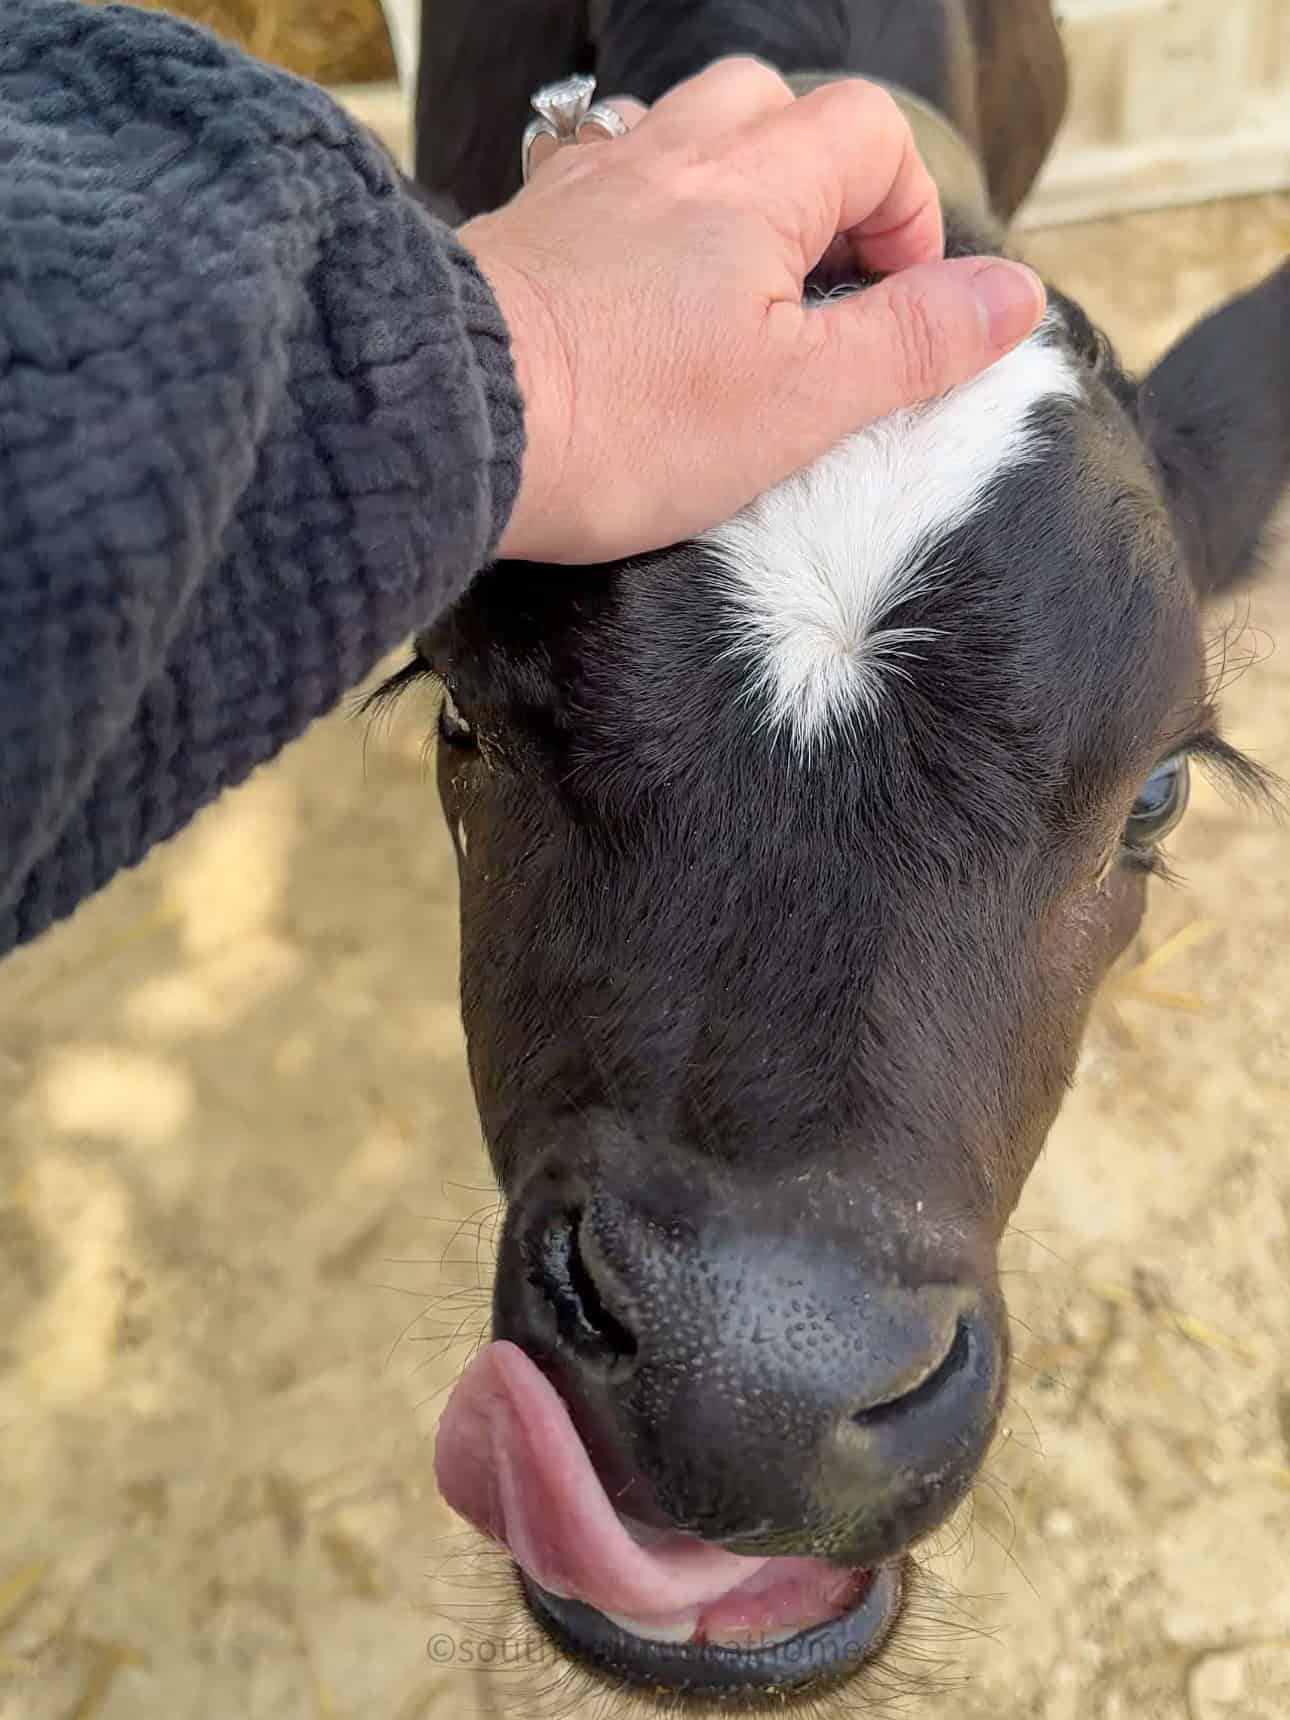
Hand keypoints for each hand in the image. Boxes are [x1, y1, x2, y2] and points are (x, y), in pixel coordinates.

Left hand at [459, 58, 1045, 564]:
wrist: (451, 426)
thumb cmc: (622, 424)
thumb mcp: (800, 403)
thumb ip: (912, 342)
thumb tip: (1013, 296)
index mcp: (753, 187)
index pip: (869, 135)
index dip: (907, 213)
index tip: (893, 308)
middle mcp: (669, 157)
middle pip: (773, 105)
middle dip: (822, 181)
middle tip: (821, 286)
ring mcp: (591, 184)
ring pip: (685, 129)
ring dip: (734, 185)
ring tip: (740, 283)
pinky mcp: (530, 227)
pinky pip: (609, 176)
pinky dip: (650, 211)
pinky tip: (643, 284)